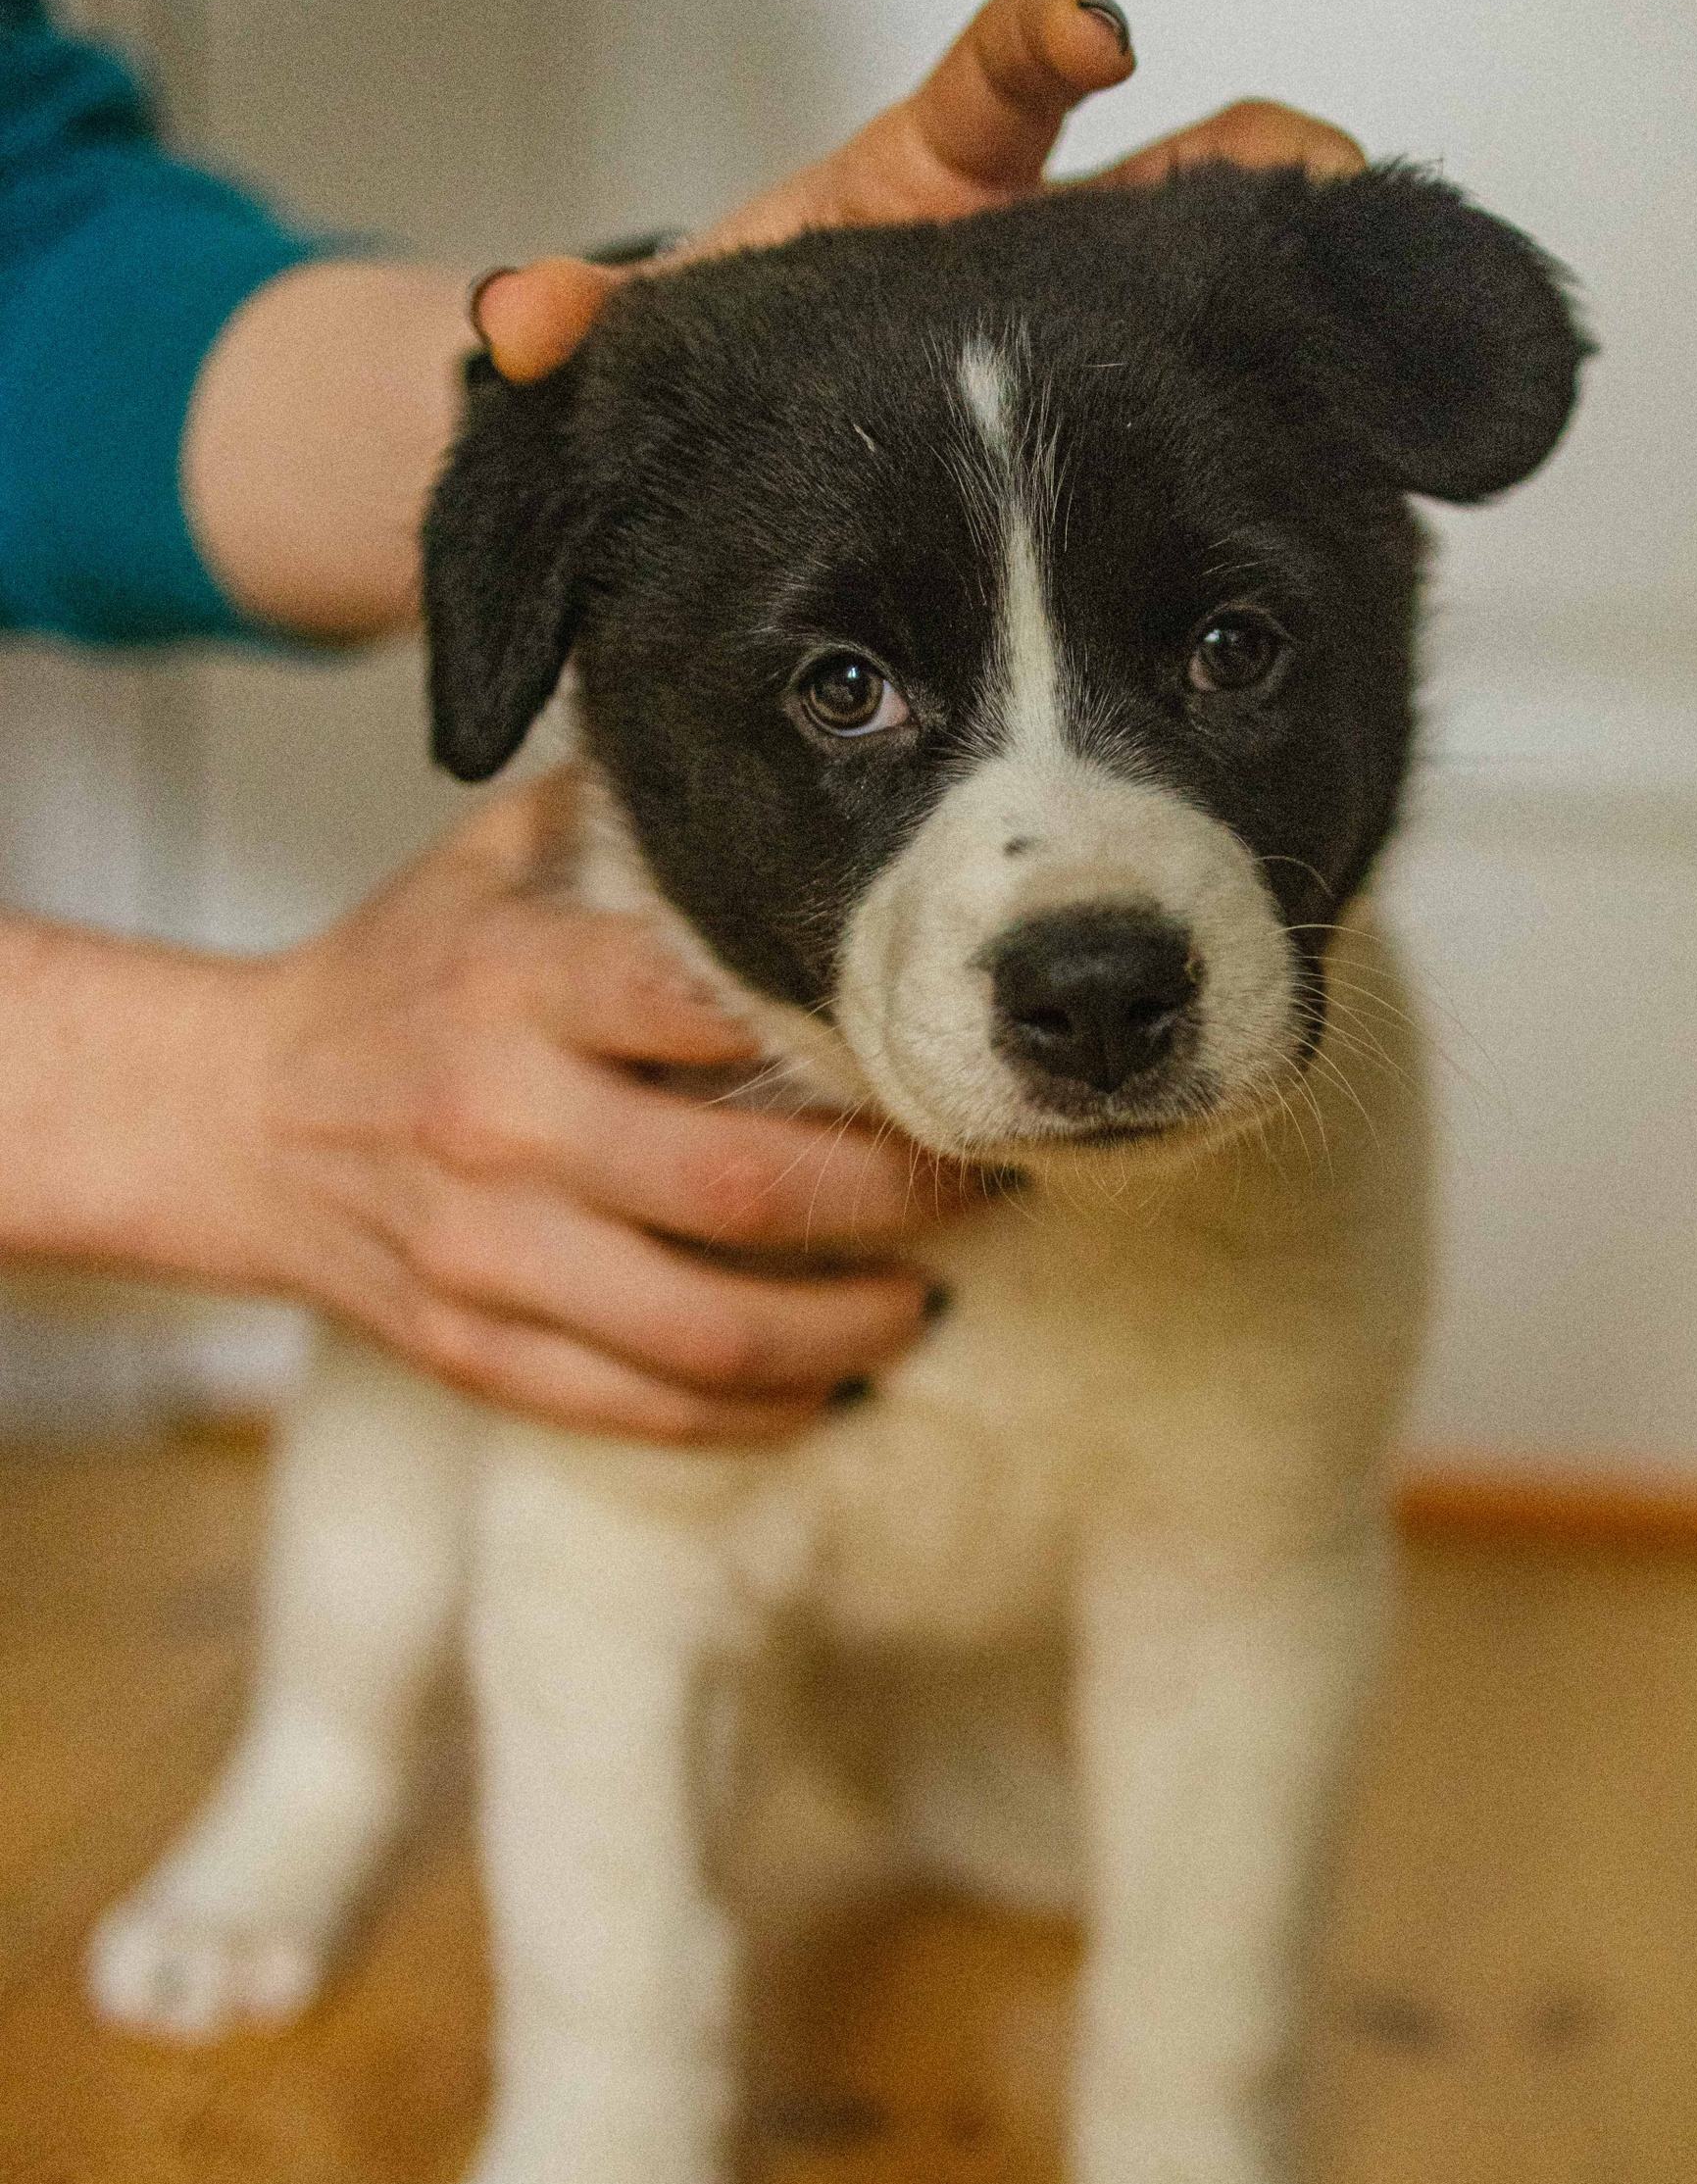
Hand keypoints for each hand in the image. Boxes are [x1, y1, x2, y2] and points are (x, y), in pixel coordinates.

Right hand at [227, 774, 958, 1442]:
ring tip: (923, 1305)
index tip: (934, 1051)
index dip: (845, 1039)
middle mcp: (500, 1122)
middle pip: (746, 1187)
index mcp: (515, 983)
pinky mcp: (473, 1348)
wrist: (232, 1116)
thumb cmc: (398, 980)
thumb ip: (621, 815)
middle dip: (896, 1202)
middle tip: (977, 1188)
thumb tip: (784, 770)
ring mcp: (484, 1252)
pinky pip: (644, 1408)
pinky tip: (829, 1386)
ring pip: (712, 1328)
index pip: (704, 1005)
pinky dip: (757, 1413)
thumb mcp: (487, 862)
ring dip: (849, 1331)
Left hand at [472, 0, 1366, 382]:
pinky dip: (1303, 407)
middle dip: (1247, 160)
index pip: (996, 85)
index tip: (1087, 29)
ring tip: (1380, 311)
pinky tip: (1387, 452)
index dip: (1042, 41)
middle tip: (1312, 169)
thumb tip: (509, 324)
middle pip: (1168, 175)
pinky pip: (1228, 402)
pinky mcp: (1125, 424)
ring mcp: (1095, 339)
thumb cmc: (741, 370)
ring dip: (1298, 282)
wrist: (760, 473)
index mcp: (928, 198)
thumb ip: (594, 337)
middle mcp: (1033, 254)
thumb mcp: (659, 353)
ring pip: (1226, 285)